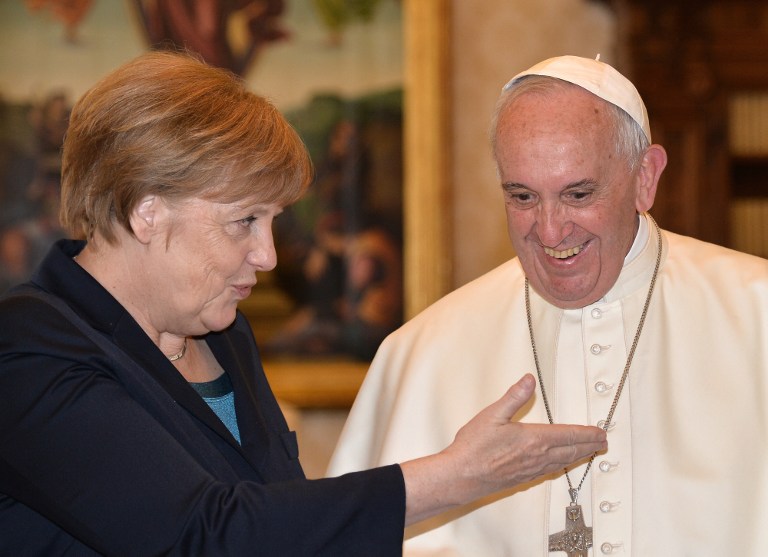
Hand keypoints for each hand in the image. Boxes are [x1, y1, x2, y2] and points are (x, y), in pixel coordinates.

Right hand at [400, 374, 606, 524]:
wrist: (461, 477)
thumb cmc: (474, 448)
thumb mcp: (492, 415)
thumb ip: (514, 397)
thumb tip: (529, 380)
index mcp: (533, 439)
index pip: (568, 435)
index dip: (587, 433)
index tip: (600, 432)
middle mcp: (537, 457)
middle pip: (571, 451)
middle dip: (589, 446)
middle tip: (603, 443)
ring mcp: (531, 470)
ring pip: (563, 463)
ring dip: (579, 456)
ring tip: (588, 452)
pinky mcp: (523, 479)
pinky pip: (550, 471)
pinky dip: (562, 465)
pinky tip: (560, 465)